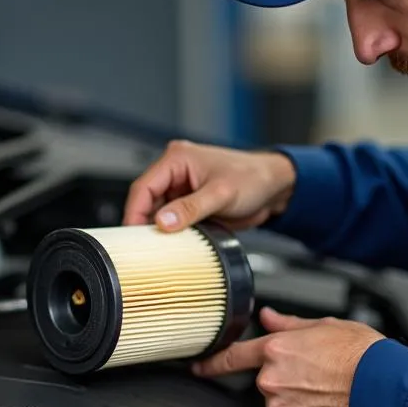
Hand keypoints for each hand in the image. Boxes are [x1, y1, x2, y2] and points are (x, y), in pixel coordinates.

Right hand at [122, 140, 296, 232]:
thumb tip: (163, 222)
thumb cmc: (253, 177)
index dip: (135, 212)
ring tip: (161, 248)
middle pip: (147, 201)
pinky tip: (175, 245)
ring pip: (158, 213)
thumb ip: (191, 208)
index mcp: (177, 158)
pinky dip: (173, 233)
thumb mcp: (221, 194)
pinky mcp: (191, 204)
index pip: (144, 186)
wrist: (274, 187)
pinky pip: (173, 220)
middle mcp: (176, 172)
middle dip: (145, 224)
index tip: (133, 235)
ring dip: (160, 230)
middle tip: (145, 247)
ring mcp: (183, 189)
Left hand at [193, 307, 385, 406]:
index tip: (199, 366)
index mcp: (276, 350)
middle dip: (284, 375)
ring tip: (324, 386)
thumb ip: (287, 324)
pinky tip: (326, 403)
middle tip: (314, 370)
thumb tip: (268, 317)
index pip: (233, 357)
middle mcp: (274, 380)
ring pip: (280, 401)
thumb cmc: (359, 353)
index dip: (212, 362)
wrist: (382, 384)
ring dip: (296, 396)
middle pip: (266, 379)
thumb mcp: (322, 325)